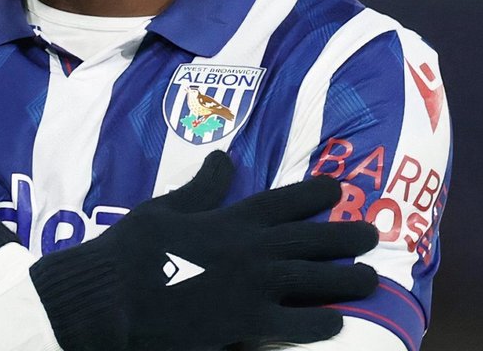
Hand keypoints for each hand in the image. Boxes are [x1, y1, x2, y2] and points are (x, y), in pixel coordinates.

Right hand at [28, 152, 378, 350]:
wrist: (110, 299)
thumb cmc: (129, 253)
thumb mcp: (163, 209)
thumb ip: (202, 189)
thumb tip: (222, 158)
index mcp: (231, 218)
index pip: (285, 200)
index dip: (316, 192)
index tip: (337, 188)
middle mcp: (252, 248)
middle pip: (315, 238)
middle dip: (348, 235)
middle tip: (371, 234)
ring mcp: (255, 286)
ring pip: (319, 279)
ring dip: (348, 279)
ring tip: (370, 279)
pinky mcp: (249, 323)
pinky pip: (300, 323)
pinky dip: (322, 322)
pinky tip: (336, 322)